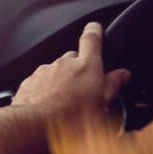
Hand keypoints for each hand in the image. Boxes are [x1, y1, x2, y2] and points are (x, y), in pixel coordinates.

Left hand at [12, 22, 130, 119]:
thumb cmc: (72, 119)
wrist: (36, 126)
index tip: (95, 27)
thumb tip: (122, 74)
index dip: (94, 31)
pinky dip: (45, 90)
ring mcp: (44, 71)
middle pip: (72, 58)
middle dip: (77, 70)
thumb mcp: (102, 104)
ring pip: (55, 71)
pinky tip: (49, 107)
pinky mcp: (29, 82)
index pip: (91, 39)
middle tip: (82, 90)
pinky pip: (40, 82)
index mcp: (86, 66)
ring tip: (65, 104)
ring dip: (60, 82)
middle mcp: (63, 63)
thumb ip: (112, 85)